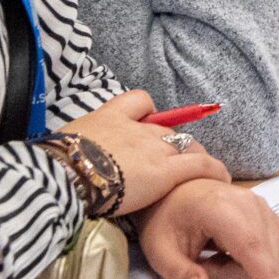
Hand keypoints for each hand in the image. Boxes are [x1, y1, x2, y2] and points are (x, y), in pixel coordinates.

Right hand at [59, 89, 230, 214]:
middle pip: (166, 130)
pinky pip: (199, 165)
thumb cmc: (57, 165)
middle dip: (172, 145)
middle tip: (174, 163)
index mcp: (110, 117)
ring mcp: (154, 148)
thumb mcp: (65, 143)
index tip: (147, 126)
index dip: (147, 114)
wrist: (64, 176)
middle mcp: (137, 128)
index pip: (139, 101)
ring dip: (195, 157)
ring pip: (186, 145)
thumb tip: (72, 158)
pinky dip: (213, 170)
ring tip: (203, 171)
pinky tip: (221, 177)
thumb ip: (80, 145)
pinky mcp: (166, 171)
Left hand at [138, 179, 278, 278]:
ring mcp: (265, 210)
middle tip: (203, 267)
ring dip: (248, 269)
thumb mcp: (159, 248)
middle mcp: (250, 204)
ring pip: (276, 256)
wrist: (175, 190)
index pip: (251, 246)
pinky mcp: (272, 218)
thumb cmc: (166, 218)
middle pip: (263, 257)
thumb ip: (179, 273)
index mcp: (221, 207)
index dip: (265, 274)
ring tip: (214, 257)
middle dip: (236, 276)